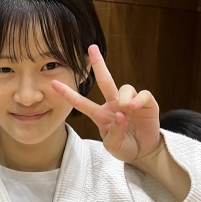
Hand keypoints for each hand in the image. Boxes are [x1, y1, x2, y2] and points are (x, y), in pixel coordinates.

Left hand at [51, 45, 161, 166]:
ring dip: (123, 96)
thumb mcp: (113, 146)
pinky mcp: (146, 104)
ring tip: (125, 109)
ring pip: (124, 87)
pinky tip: (134, 107)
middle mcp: (113, 104)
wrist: (143, 152)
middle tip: (92, 49)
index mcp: (100, 115)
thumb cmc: (125, 147)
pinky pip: (142, 94)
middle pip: (105, 80)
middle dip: (98, 63)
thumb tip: (120, 114)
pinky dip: (138, 99)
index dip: (68, 93)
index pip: (81, 102)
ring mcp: (130, 103)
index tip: (53, 84)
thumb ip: (113, 133)